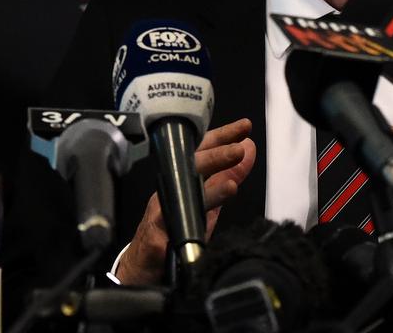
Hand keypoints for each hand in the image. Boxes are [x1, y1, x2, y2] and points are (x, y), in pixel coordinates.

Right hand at [115, 118, 255, 285]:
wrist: (144, 266)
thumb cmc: (173, 231)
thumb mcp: (206, 202)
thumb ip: (227, 176)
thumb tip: (248, 149)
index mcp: (183, 177)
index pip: (201, 150)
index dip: (221, 136)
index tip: (244, 126)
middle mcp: (171, 187)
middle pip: (189, 163)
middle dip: (215, 153)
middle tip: (239, 147)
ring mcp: (162, 208)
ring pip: (182, 189)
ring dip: (207, 185)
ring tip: (231, 183)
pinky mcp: (157, 232)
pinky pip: (174, 221)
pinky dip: (190, 215)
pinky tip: (206, 217)